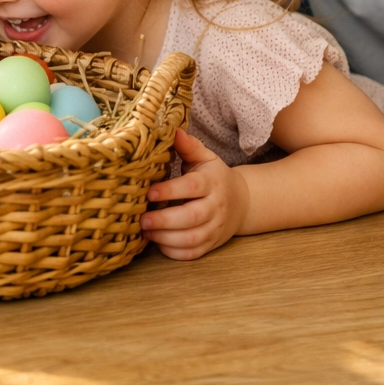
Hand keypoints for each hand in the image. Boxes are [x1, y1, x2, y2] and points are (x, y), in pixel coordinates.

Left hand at [140, 129, 249, 259]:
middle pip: (192, 217)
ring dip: (166, 238)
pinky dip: (175, 252)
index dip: (171, 191)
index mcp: (211, 182)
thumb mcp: (204, 157)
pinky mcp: (212, 244)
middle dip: (164, 220)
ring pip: (192, 239)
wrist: (242, 202)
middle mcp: (216, 207)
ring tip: (145, 231)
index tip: (149, 192)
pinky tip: (158, 243)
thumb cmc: (213, 176)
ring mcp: (215, 228)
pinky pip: (194, 254)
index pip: (192, 187)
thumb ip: (188, 146)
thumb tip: (172, 130)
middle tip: (141, 218)